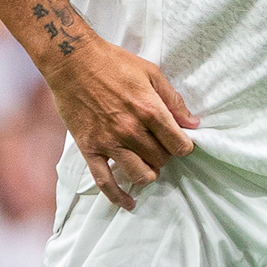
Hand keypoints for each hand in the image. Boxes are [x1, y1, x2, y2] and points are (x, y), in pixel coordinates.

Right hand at [42, 36, 197, 210]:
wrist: (73, 62)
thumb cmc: (115, 63)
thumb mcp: (152, 74)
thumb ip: (174, 101)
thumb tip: (193, 124)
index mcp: (150, 110)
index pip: (179, 145)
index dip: (185, 147)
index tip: (182, 143)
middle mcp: (131, 130)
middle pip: (162, 160)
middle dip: (166, 156)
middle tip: (161, 146)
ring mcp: (109, 142)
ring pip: (140, 175)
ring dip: (150, 172)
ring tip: (148, 163)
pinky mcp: (90, 149)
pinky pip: (105, 182)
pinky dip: (119, 197)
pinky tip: (130, 203)